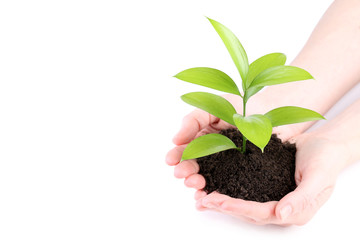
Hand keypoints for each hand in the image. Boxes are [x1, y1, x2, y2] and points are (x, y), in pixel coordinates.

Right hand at [166, 94, 296, 189]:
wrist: (277, 109)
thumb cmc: (245, 104)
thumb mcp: (214, 107)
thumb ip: (194, 120)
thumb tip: (175, 140)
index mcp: (205, 136)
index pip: (187, 148)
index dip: (177, 155)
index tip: (170, 160)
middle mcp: (214, 152)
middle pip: (195, 165)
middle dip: (186, 171)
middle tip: (182, 174)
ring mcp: (228, 164)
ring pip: (208, 177)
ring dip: (197, 182)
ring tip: (194, 184)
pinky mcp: (243, 173)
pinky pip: (227, 185)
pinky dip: (215, 191)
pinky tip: (207, 194)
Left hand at [195, 132, 347, 225]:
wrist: (325, 144)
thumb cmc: (325, 160)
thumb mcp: (319, 178)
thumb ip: (302, 198)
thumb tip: (282, 215)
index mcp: (293, 210)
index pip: (261, 213)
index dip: (239, 209)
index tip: (219, 201)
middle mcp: (279, 207)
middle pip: (247, 212)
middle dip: (224, 206)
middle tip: (203, 199)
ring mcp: (270, 196)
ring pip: (242, 203)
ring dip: (222, 201)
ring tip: (201, 197)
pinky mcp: (263, 184)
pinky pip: (243, 189)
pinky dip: (227, 188)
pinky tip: (212, 185)